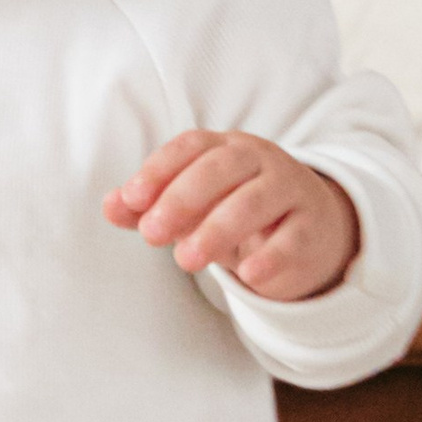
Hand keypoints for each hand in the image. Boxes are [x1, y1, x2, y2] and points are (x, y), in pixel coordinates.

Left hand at [105, 130, 359, 300]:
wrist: (307, 232)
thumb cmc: (235, 212)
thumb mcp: (191, 208)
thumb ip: (149, 207)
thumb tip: (109, 206)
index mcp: (225, 148)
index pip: (191, 147)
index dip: (159, 169)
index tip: (131, 199)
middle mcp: (260, 161)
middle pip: (221, 169)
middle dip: (182, 199)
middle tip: (152, 234)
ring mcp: (290, 191)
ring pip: (255, 201)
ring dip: (217, 230)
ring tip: (185, 260)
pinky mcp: (312, 227)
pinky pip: (292, 238)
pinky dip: (270, 255)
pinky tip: (247, 274)